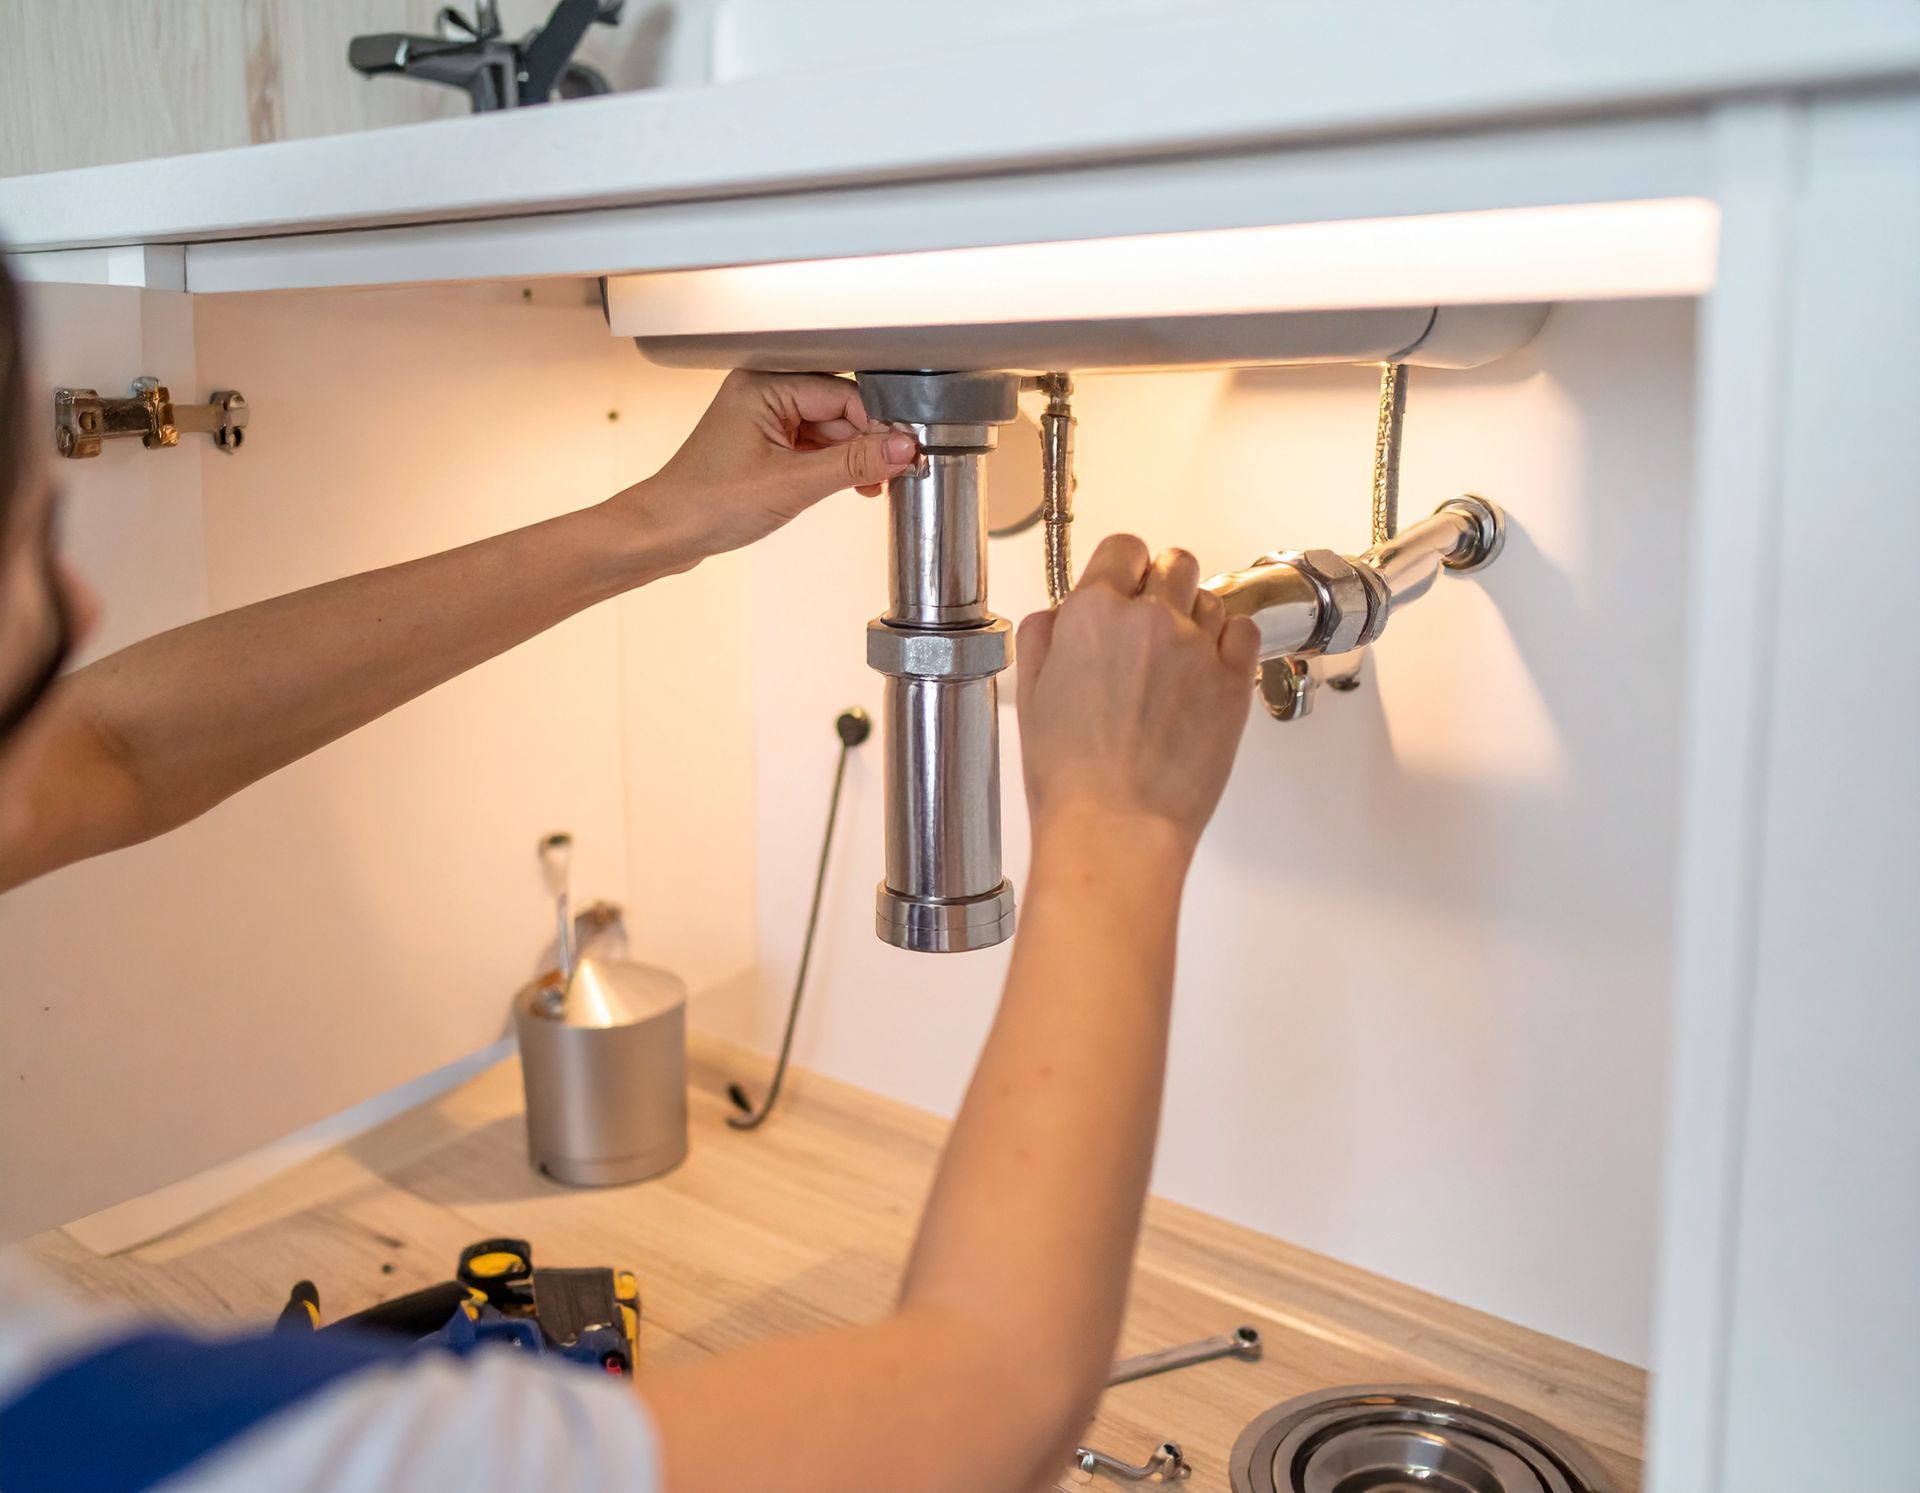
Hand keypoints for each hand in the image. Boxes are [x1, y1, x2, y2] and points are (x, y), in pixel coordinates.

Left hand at [620, 370, 919, 569]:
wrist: (665, 532)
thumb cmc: (706, 504)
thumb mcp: (792, 484)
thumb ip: (852, 463)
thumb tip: (900, 448)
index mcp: (763, 386)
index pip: (842, 394)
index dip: (875, 425)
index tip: (902, 451)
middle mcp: (762, 393)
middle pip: (838, 409)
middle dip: (864, 444)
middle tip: (890, 474)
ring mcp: (761, 418)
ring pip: (827, 429)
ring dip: (850, 458)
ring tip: (869, 487)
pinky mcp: (762, 443)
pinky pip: (811, 445)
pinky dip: (831, 466)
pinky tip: (848, 486)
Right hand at [1015, 534, 1258, 859]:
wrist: (1115, 827)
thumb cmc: (1071, 779)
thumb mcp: (1030, 696)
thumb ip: (1045, 637)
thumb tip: (1060, 614)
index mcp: (1092, 614)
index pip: (1122, 548)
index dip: (1123, 567)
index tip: (1125, 585)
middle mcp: (1149, 619)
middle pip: (1173, 563)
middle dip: (1162, 585)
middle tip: (1152, 623)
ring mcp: (1196, 647)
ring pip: (1209, 598)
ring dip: (1195, 617)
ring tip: (1177, 660)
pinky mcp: (1232, 680)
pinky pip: (1244, 631)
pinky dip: (1230, 641)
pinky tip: (1208, 669)